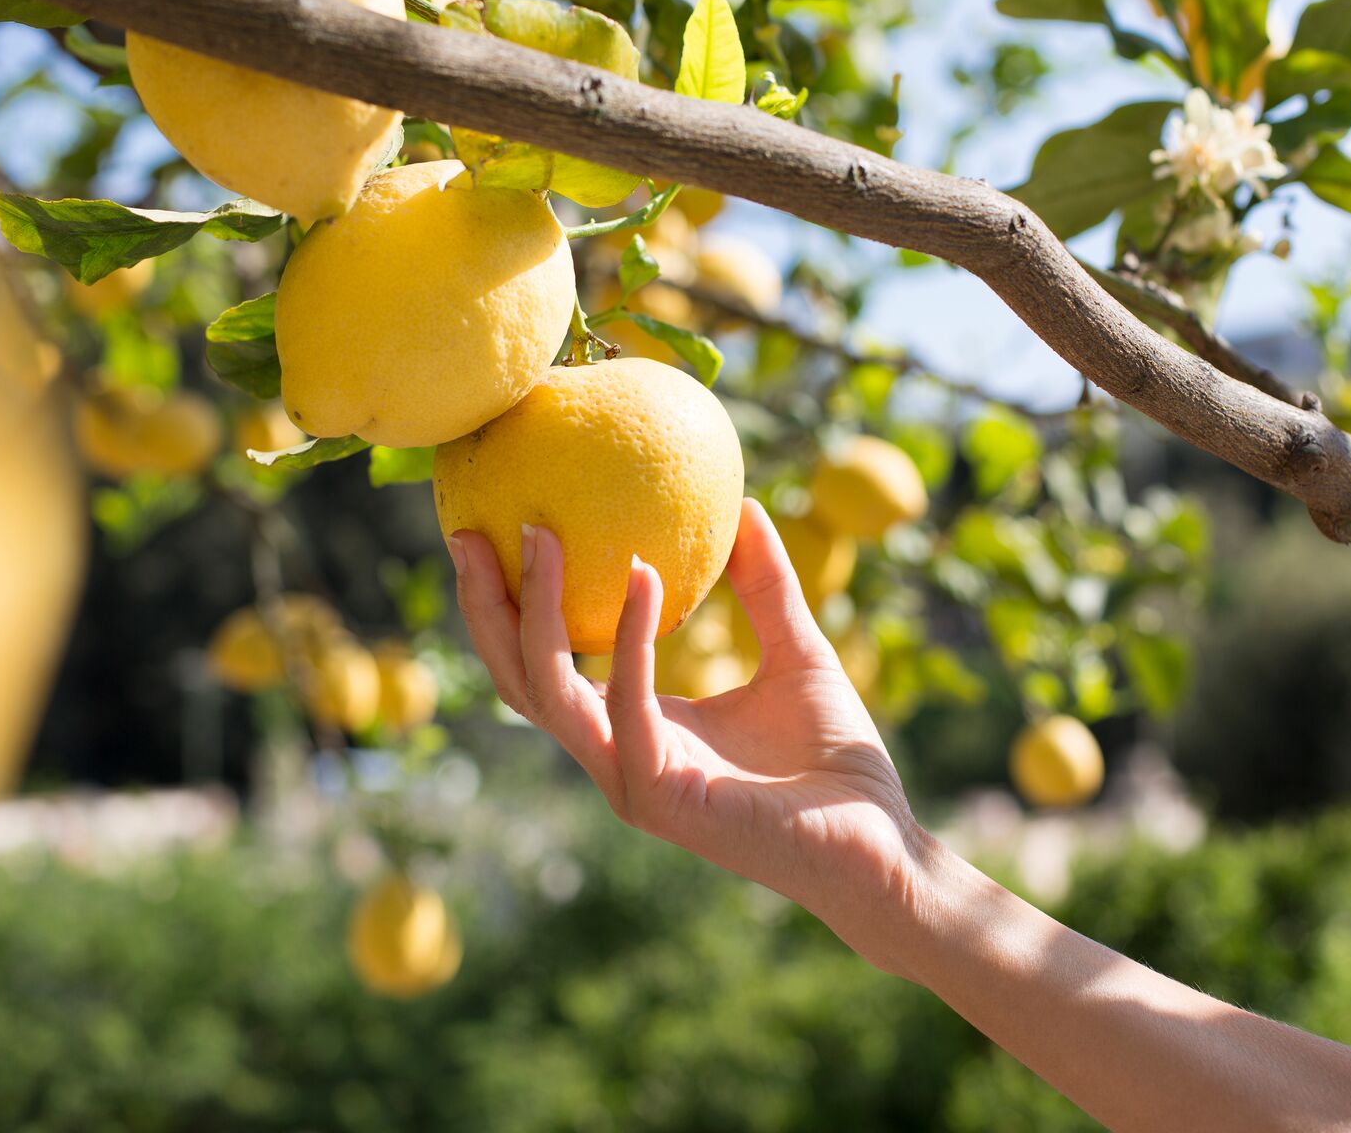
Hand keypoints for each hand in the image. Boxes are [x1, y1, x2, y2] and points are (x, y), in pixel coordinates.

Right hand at [447, 498, 926, 966]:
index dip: (509, 602)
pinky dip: (629, 639)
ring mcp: (631, 781)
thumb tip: (746, 503)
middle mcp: (618, 756)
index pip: (545, 664)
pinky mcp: (660, 797)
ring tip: (541, 532)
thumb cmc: (838, 764)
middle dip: (484, 605)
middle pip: (518, 679)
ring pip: (549, 692)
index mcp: (634, 726)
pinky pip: (627, 705)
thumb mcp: (799, 651)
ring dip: (536, 609)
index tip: (496, 524)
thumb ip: (765, 586)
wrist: (881, 847)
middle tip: (469, 529)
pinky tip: (644, 575)